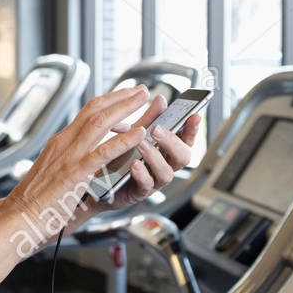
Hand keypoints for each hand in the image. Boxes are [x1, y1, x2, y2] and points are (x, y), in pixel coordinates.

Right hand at [2, 84, 151, 256]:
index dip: (108, 101)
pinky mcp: (75, 173)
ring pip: (100, 123)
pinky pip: (104, 152)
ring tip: (144, 99)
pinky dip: (124, 140)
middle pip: (95, 110)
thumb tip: (80, 157)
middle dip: (120, 97)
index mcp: (59, 143)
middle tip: (141, 88)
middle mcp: (63, 143)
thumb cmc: (34, 202)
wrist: (18, 218)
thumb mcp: (51, 172)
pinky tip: (139, 133)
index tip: (125, 94)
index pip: (86, 113)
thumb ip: (66, 160)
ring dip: (125, 108)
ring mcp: (69, 156)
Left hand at [99, 92, 200, 214]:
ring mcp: (154, 180)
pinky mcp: (139, 192)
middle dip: (173, 142)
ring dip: (155, 156)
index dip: (192, 129)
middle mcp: (165, 165)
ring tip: (141, 144)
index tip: (194, 116)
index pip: (186, 139)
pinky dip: (141, 174)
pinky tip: (133, 163)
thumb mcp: (136, 135)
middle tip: (157, 129)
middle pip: (183, 157)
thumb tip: (161, 100)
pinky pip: (146, 185)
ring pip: (166, 172)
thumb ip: (150, 119)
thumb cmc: (121, 157)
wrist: (99, 181)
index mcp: (167, 151)